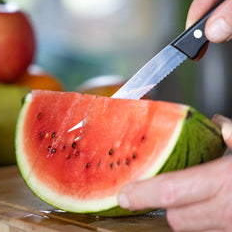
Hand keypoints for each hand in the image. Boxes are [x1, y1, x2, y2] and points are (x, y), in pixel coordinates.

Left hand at [118, 114, 231, 230]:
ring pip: (193, 229)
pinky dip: (208, 223)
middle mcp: (227, 212)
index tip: (124, 194)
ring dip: (189, 215)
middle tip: (166, 190)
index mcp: (225, 180)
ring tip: (198, 198)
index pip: (170, 191)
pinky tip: (216, 208)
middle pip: (176, 218)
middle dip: (167, 205)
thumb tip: (217, 124)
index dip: (142, 194)